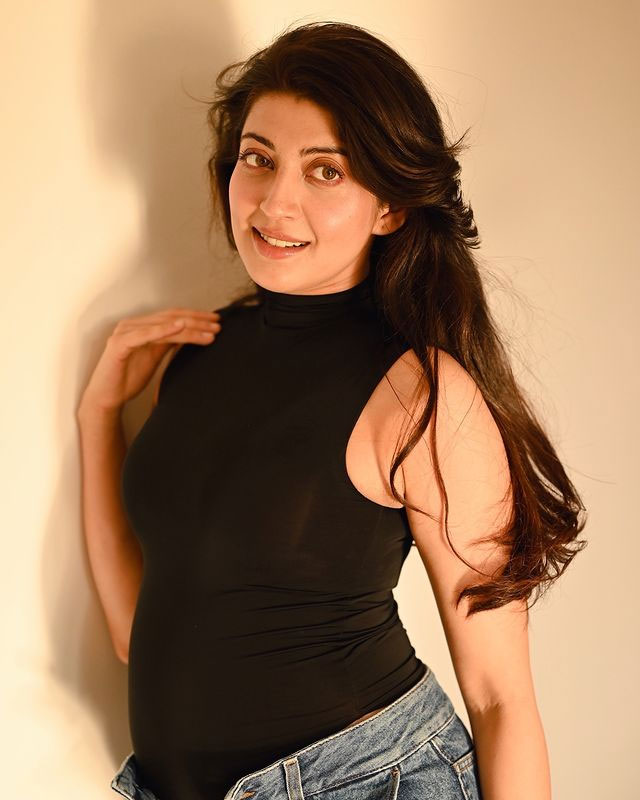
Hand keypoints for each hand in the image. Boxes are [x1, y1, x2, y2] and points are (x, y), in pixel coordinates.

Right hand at [78, 308, 221, 413]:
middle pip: (171, 318)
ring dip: (189, 327)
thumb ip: (168, 343)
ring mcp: (125, 332)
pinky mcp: (119, 343)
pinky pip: (145, 334)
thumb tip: (188, 333)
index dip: (195, 317)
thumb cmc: (128, 378)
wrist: (107, 397)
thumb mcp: (154, 357)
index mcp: (142, 326)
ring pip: (163, 325)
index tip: (215, 321)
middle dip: (197, 321)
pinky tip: (181, 327)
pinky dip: (163, 329)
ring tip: (209, 331)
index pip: (173, 317)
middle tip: (218, 325)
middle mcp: (133, 324)